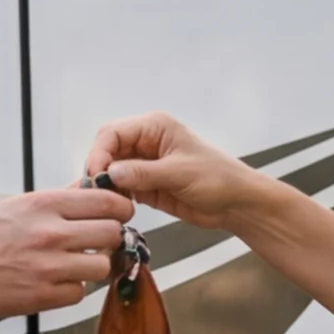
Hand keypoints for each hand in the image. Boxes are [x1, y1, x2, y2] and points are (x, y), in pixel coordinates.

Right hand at [0, 187, 132, 322]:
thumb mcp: (11, 205)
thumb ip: (52, 199)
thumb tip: (82, 190)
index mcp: (43, 205)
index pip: (106, 201)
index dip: (120, 207)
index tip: (120, 212)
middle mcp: (50, 234)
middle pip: (112, 233)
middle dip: (110, 237)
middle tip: (100, 240)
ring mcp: (48, 267)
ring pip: (101, 266)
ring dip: (93, 266)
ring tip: (74, 263)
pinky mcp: (42, 296)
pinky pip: (79, 293)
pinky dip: (72, 290)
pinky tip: (55, 282)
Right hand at [80, 112, 271, 231]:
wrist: (237, 204)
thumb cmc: (219, 179)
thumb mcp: (179, 173)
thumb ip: (143, 173)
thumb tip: (110, 173)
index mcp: (154, 127)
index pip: (113, 132)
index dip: (99, 152)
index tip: (97, 174)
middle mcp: (146, 142)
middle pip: (107, 150)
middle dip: (99, 168)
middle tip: (96, 189)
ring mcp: (144, 164)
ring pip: (111, 170)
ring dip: (105, 184)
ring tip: (106, 201)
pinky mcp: (146, 185)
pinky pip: (121, 187)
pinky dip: (115, 196)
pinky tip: (116, 206)